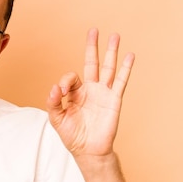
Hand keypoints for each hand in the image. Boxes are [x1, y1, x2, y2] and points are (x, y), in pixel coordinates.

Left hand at [45, 28, 133, 156]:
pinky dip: (125, 69)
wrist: (89, 150)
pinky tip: (129, 56)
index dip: (65, 81)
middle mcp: (90, 90)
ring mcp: (103, 93)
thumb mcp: (56, 119)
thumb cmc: (72, 136)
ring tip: (115, 36)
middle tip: (93, 31)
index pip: (71, 78)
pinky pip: (120, 81)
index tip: (60, 91)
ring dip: (111, 52)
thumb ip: (53, 103)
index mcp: (75, 93)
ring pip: (108, 68)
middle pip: (92, 63)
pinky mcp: (114, 100)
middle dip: (92, 47)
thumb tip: (54, 88)